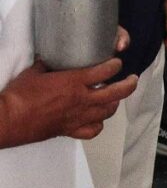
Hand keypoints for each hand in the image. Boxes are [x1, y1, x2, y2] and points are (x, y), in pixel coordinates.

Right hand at [0, 56, 137, 147]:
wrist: (6, 120)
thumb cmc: (18, 94)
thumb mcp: (36, 71)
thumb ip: (50, 63)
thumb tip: (54, 56)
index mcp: (74, 81)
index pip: (106, 71)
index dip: (115, 64)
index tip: (117, 61)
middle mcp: (81, 99)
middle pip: (115, 93)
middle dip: (128, 84)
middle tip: (132, 78)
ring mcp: (77, 117)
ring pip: (107, 112)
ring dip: (115, 103)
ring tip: (116, 97)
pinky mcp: (69, 131)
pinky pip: (92, 130)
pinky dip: (99, 124)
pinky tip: (98, 118)